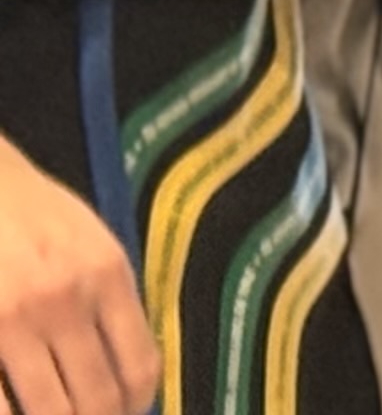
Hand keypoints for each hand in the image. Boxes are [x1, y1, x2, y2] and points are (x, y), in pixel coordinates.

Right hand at [0, 132, 155, 414]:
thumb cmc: (35, 216)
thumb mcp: (92, 244)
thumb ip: (112, 301)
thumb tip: (129, 371)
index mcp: (107, 277)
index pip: (139, 365)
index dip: (135, 406)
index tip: (125, 414)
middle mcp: (67, 300)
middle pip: (98, 398)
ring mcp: (17, 319)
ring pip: (51, 410)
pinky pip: (1, 403)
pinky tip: (17, 413)